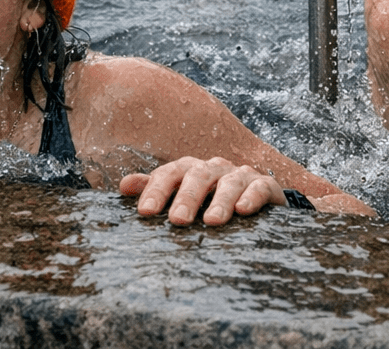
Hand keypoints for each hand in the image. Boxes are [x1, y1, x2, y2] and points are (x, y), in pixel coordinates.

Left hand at [120, 156, 286, 225]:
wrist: (255, 199)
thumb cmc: (210, 200)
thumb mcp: (181, 194)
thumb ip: (155, 189)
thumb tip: (123, 186)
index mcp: (190, 169)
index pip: (169, 174)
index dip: (156, 190)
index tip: (145, 212)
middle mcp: (213, 168)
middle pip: (197, 176)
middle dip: (186, 198)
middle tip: (177, 220)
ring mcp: (240, 174)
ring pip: (228, 182)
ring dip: (220, 201)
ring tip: (212, 221)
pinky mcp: (265, 185)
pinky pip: (259, 186)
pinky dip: (251, 197)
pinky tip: (243, 210)